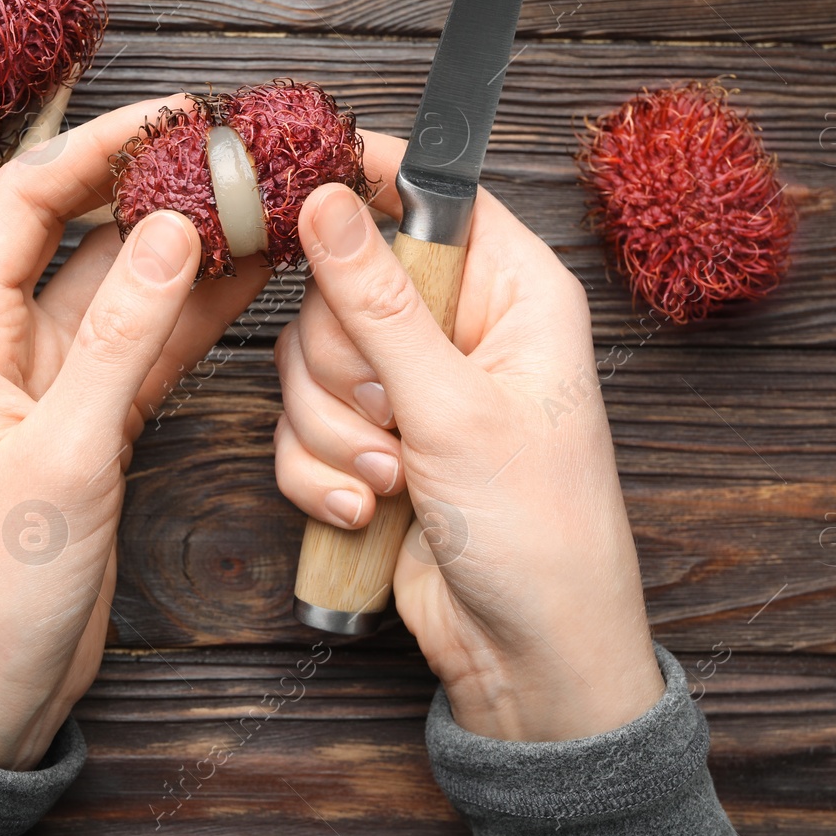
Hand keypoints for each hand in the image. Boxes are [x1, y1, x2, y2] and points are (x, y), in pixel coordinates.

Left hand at [0, 97, 269, 768]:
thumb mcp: (64, 454)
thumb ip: (120, 339)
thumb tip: (169, 230)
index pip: (27, 202)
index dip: (99, 148)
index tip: (175, 116)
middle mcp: (2, 343)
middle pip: (85, 237)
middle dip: (158, 190)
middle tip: (235, 154)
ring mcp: (52, 382)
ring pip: (128, 289)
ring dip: (190, 249)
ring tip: (263, 202)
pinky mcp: (91, 420)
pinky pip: (148, 346)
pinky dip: (196, 314)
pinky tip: (251, 277)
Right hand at [273, 132, 665, 742]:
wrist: (527, 655)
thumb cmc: (539, 531)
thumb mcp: (455, 407)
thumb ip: (379, 301)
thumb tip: (327, 203)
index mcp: (512, 292)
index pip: (432, 195)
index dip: (366, 181)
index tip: (297, 184)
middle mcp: (459, 330)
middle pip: (343, 285)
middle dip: (346, 367)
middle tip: (393, 412)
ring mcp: (411, 390)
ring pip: (308, 363)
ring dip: (334, 431)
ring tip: (394, 477)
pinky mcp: (372, 445)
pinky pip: (300, 427)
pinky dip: (320, 473)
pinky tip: (369, 509)